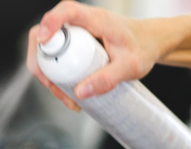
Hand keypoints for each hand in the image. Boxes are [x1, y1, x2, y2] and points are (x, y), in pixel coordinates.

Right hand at [26, 1, 161, 105]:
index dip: (50, 23)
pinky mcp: (73, 45)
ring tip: (65, 96)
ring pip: (46, 49)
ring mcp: (74, 34)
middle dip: (40, 62)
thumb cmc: (143, 48)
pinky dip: (55, 77)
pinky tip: (68, 93)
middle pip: (45, 33)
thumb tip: (80, 92)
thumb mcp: (130, 67)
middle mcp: (81, 23)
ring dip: (47, 74)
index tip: (43, 41)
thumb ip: (107, 79)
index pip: (67, 11)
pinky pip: (55, 58)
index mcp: (97, 19)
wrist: (150, 43)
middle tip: (52, 85)